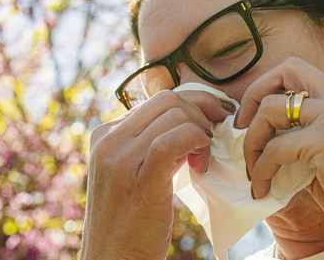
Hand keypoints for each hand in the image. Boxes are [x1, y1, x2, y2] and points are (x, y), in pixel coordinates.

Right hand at [80, 90, 231, 259]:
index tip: (213, 119)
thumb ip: (149, 146)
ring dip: (202, 131)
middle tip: (218, 133)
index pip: (156, 99)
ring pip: (175, 115)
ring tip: (204, 158)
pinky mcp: (139, 179)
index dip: (193, 104)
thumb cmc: (130, 223)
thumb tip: (188, 122)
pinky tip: (201, 165)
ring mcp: (119, 158)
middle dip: (203, 110)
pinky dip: (198, 142)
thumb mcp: (131, 174)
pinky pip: (176, 138)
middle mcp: (108, 140)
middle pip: (168, 100)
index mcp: (104, 135)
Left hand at [236, 57, 323, 249]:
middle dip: (252, 98)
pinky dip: (261, 170)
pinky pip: (275, 149)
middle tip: (241, 132)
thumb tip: (267, 147)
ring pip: (270, 110)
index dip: (267, 87)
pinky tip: (263, 189)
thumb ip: (306, 142)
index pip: (297, 69)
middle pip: (283, 71)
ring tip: (252, 170)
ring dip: (251, 141)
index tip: (253, 119)